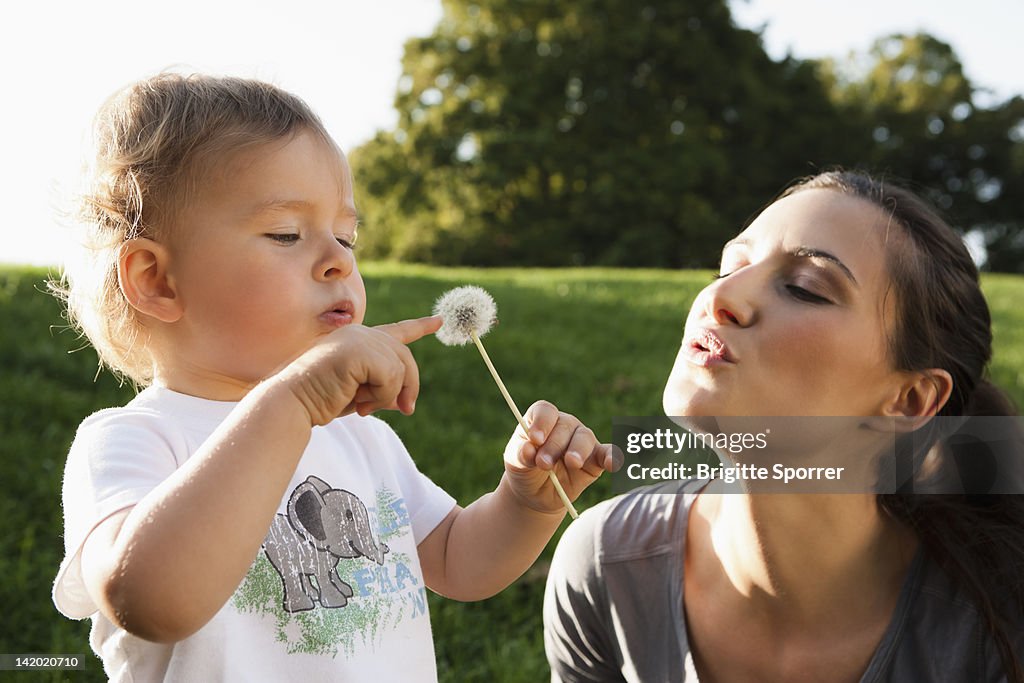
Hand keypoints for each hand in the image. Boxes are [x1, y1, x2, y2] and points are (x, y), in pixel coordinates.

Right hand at [277, 316, 441, 425]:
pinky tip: (361, 403)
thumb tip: (407, 402)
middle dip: (409, 386)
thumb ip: (384, 389)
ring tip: (365, 407)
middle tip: (406, 410)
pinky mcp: (359, 350)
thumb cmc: (321, 400)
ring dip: (389, 395)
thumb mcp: (360, 395)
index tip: (438, 321)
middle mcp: (360, 332)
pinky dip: (383, 396)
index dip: (419, 326)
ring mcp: (359, 338)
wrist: (293, 403)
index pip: (396, 331)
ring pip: (400, 369)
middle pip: (405, 357)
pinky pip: (392, 376)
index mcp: (357, 339)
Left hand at [503, 400, 619, 513]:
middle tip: (543, 463)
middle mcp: (564, 425)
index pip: (545, 411)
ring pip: (584, 437)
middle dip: (554, 445)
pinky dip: (612, 456)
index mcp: (542, 420)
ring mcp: (581, 441)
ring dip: (577, 450)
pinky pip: (607, 453)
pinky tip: (611, 463)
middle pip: (564, 425)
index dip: (542, 422)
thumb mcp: (516, 464)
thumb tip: (528, 449)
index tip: (535, 439)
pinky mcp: (595, 459)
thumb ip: (521, 455)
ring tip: (571, 463)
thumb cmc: (524, 471)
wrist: (535, 494)